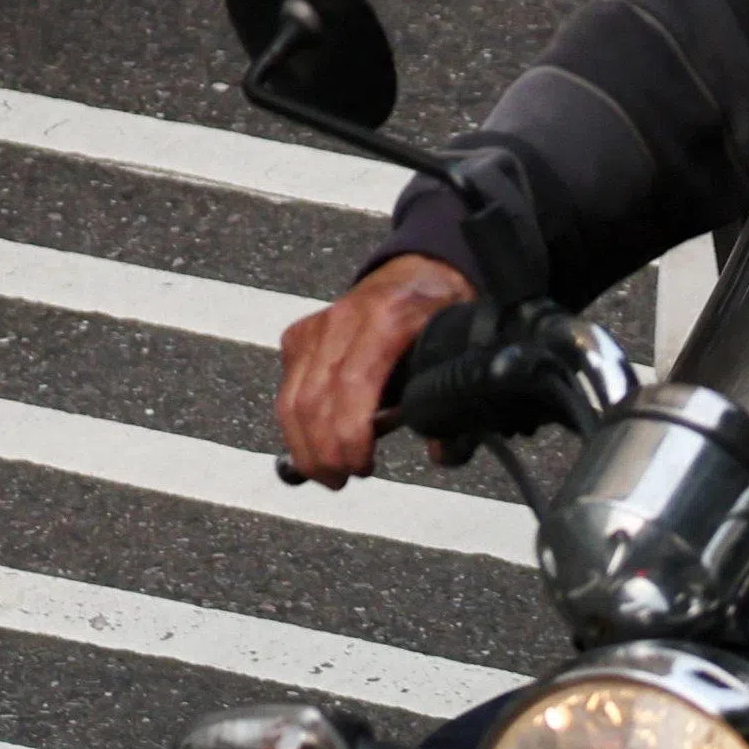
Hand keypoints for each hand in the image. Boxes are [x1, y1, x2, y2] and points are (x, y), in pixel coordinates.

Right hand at [276, 252, 480, 489]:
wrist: (420, 270)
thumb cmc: (442, 311)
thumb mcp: (460, 346)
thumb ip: (451, 398)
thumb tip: (439, 451)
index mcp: (389, 318)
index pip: (352, 385)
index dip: (349, 434)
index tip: (361, 466)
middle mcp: (345, 318)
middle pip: (315, 399)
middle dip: (324, 451)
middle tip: (343, 479)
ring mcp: (317, 326)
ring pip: (292, 399)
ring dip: (305, 447)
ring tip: (328, 474)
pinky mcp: (299, 336)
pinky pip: (287, 391)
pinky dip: (295, 427)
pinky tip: (314, 448)